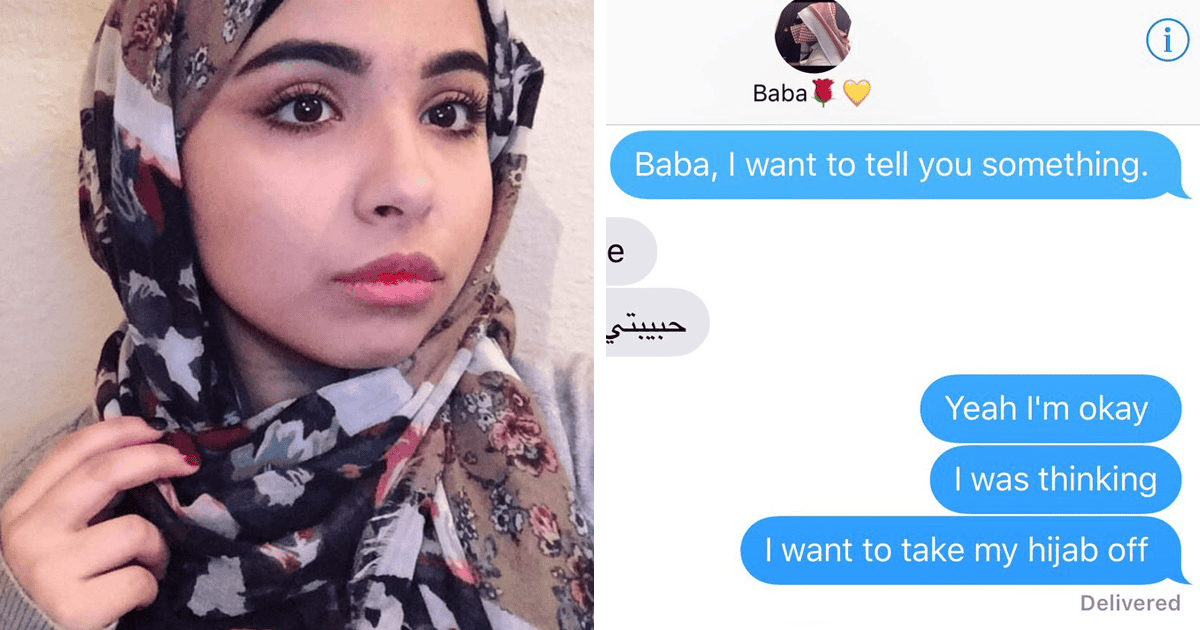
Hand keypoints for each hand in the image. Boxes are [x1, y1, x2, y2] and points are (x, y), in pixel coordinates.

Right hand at [0, 416, 198, 629]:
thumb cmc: (69, 582)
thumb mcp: (68, 532)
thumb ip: (93, 496)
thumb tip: (155, 453)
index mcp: (23, 510)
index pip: (70, 452)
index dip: (119, 431)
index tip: (157, 428)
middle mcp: (27, 534)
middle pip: (103, 473)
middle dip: (155, 459)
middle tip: (188, 463)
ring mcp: (47, 569)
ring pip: (134, 529)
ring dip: (157, 548)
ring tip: (145, 567)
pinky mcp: (73, 606)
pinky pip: (139, 578)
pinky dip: (148, 587)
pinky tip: (133, 599)